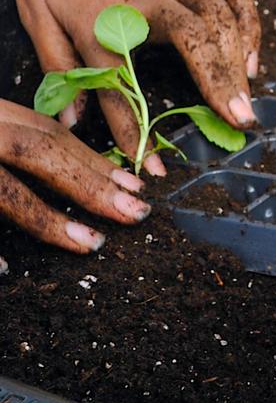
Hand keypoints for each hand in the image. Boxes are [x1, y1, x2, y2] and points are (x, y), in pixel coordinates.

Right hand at [0, 99, 149, 263]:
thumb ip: (17, 138)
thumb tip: (64, 155)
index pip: (51, 134)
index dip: (95, 161)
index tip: (135, 187)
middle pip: (39, 151)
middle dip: (91, 183)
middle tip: (136, 213)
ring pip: (5, 189)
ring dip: (47, 219)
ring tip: (90, 243)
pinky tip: (5, 269)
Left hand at [11, 0, 260, 174]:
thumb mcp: (34, 12)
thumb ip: (59, 66)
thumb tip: (73, 122)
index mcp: (101, 18)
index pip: (123, 85)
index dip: (138, 131)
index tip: (155, 169)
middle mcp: (147, 2)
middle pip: (194, 43)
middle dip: (220, 84)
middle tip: (241, 121)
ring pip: (220, 19)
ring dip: (239, 61)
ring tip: (247, 101)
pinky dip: (249, 23)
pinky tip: (250, 56)